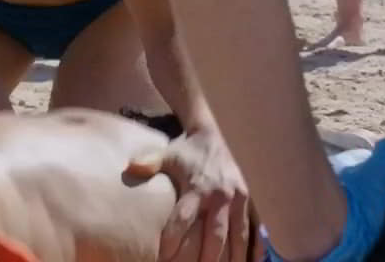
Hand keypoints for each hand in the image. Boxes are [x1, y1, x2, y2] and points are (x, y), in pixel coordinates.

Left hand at [126, 129, 253, 261]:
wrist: (209, 135)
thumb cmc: (183, 151)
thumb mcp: (165, 155)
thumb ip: (148, 163)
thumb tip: (130, 168)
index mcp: (197, 187)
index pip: (184, 219)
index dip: (174, 239)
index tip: (164, 257)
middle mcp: (220, 196)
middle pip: (215, 235)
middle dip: (208, 258)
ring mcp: (237, 199)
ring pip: (238, 236)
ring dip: (234, 257)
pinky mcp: (247, 200)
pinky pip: (254, 227)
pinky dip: (254, 246)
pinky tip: (253, 261)